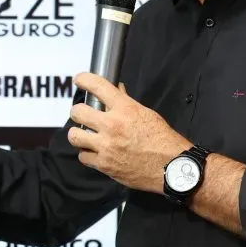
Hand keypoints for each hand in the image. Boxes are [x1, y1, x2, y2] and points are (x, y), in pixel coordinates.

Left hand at [67, 72, 190, 193]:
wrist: (171, 167)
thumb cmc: (163, 140)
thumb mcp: (147, 114)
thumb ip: (127, 102)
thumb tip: (117, 89)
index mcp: (125, 109)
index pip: (97, 86)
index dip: (84, 79)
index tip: (79, 80)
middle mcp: (112, 125)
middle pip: (77, 112)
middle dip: (78, 112)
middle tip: (82, 114)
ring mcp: (106, 146)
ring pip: (74, 135)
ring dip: (78, 134)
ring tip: (85, 135)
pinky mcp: (104, 164)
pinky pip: (83, 156)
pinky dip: (87, 154)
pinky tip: (95, 152)